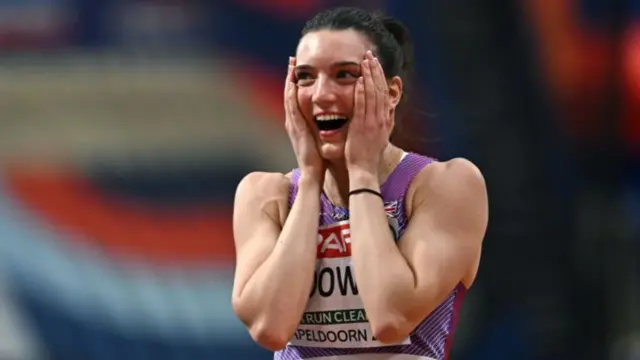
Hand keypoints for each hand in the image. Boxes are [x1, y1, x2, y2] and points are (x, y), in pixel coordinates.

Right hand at [284, 57, 324, 180]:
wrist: (313, 173)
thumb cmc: (318, 158)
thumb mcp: (319, 139)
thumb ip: (320, 128)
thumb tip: (331, 119)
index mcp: (298, 124)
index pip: (296, 99)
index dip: (296, 83)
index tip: (298, 69)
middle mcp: (292, 122)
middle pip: (289, 94)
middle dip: (290, 77)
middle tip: (291, 61)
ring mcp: (292, 124)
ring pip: (288, 97)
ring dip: (289, 81)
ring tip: (290, 66)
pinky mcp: (295, 128)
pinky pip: (292, 106)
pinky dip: (291, 93)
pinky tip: (292, 83)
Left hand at [345, 51, 392, 175]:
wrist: (364, 170)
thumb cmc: (367, 155)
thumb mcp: (379, 136)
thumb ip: (380, 121)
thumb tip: (383, 110)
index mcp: (385, 120)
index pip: (384, 93)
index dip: (381, 77)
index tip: (376, 64)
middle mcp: (381, 118)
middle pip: (380, 89)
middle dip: (376, 71)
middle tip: (371, 55)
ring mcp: (372, 122)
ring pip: (372, 93)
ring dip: (368, 76)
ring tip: (365, 61)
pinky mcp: (362, 126)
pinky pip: (362, 105)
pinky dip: (361, 91)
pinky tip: (358, 79)